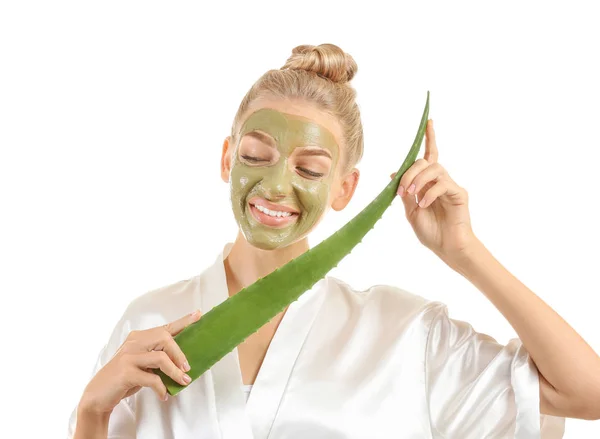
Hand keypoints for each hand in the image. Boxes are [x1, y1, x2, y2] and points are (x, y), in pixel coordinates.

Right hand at [78, 310, 201, 415]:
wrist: (98, 395)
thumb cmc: (124, 378)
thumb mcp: (141, 364)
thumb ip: (157, 358)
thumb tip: (182, 362)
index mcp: (139, 338)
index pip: (165, 327)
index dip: (183, 322)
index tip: (198, 315)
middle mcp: (134, 343)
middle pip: (165, 338)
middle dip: (179, 354)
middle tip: (187, 369)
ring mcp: (129, 356)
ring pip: (160, 358)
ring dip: (174, 372)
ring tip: (182, 382)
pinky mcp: (126, 372)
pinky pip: (152, 378)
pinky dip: (161, 387)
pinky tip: (164, 394)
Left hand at [391, 120, 478, 264]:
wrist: (447, 249)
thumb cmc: (431, 232)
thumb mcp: (411, 211)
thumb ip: (405, 191)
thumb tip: (394, 173)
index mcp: (428, 184)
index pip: (429, 156)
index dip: (430, 138)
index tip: (429, 121)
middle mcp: (441, 181)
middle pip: (426, 162)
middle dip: (410, 173)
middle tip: (402, 190)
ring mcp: (451, 187)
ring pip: (434, 169)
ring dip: (418, 180)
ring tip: (412, 196)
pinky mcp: (459, 194)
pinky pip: (442, 184)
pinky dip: (429, 192)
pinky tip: (424, 204)